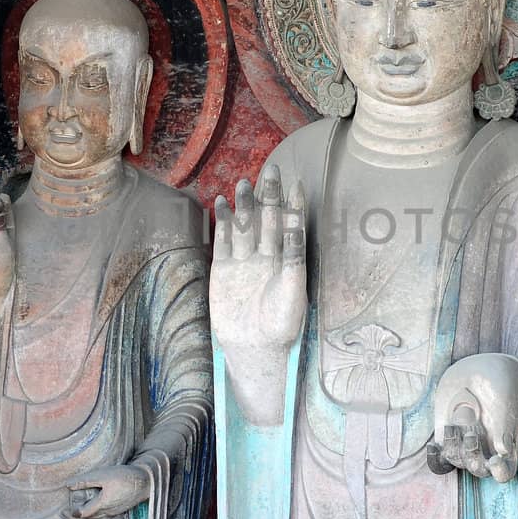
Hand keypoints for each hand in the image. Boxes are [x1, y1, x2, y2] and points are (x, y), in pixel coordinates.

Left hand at [64, 464, 150, 518]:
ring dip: (84, 518)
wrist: (146, 481)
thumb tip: (68, 485)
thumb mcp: (103, 475)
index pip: (82, 514)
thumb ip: (85, 481)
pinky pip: (103, 517)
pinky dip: (93, 515)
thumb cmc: (125, 477)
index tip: (63, 510)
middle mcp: (107, 512)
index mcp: (102, 505)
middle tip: (65, 514)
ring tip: (76, 512)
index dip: (71, 513)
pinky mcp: (118, 509)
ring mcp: (114, 512)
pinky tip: (92, 506)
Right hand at [211, 166, 307, 356]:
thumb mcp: (293, 291)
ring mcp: (244, 261)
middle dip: (269, 196)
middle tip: (271, 171)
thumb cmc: (281, 323)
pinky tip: (220, 203)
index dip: (293, 205)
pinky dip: (221, 222)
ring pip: (245, 226)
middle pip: (267, 220)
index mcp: (287, 260)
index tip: (297, 183)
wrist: (254, 347)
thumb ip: (293, 259)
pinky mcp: (223, 269)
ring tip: (244, 183)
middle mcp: (266, 257)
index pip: (291, 226)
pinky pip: (222, 240)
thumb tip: (295, 227)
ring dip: (245, 205)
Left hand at [432, 354, 517, 482]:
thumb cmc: (499, 384)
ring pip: (459, 461)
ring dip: (455, 447)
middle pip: (479, 469)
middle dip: (473, 457)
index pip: (505, 471)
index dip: (500, 472)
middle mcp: (486, 448)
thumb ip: (504, 424)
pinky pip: (440, 457)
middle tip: (471, 434)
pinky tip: (432, 447)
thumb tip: (503, 450)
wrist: (479, 369)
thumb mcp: (505, 400)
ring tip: (456, 422)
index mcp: (505, 443)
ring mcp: (466, 443)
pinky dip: (435, 456)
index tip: (495, 461)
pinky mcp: (449, 436)